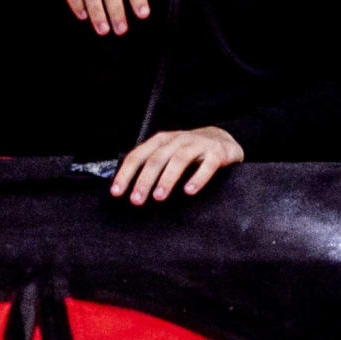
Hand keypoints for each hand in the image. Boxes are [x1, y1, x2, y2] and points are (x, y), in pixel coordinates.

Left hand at [109, 125, 241, 205]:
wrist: (224, 140)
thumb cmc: (189, 153)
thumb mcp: (168, 154)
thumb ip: (151, 165)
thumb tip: (125, 189)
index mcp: (162, 140)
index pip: (139, 155)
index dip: (126, 173)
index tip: (116, 192)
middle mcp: (179, 139)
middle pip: (157, 159)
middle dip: (144, 180)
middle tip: (136, 200)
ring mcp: (199, 144)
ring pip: (179, 159)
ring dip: (167, 179)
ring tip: (159, 197)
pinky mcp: (218, 152)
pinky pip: (207, 165)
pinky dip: (197, 178)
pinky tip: (189, 191)